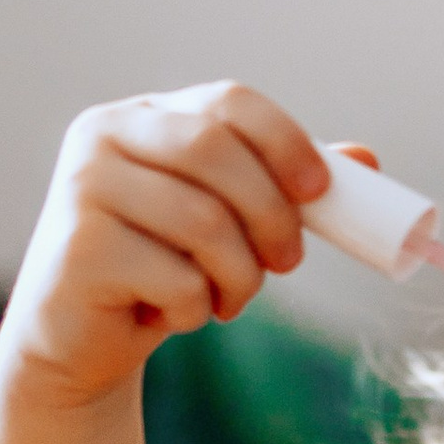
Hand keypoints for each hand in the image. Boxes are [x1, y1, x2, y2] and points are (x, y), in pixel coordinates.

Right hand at [0, 83, 332, 413]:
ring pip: (203, 221)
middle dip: (273, 214)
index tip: (320, 190)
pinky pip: (173, 277)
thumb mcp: (225, 220)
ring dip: (239, 276)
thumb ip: (283, 186)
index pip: (229, 102)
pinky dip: (195, 308)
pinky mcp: (76, 249)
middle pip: (217, 152)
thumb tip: (367, 159)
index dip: (285, 140)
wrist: (80, 341)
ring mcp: (81, 188)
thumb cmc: (159, 267)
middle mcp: (103, 136)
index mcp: (145, 116)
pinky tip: (172, 315)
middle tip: (288, 263)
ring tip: (229, 299)